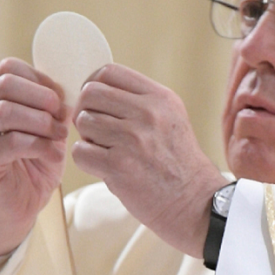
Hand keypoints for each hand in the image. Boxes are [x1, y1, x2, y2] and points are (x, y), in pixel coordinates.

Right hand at [0, 58, 69, 256]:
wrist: (18, 208)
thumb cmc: (35, 166)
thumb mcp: (50, 131)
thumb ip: (55, 109)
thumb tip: (71, 90)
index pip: (9, 68)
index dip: (40, 79)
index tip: (61, 100)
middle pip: (6, 84)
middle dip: (42, 98)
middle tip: (62, 118)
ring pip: (5, 111)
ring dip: (42, 122)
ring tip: (60, 137)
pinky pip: (9, 143)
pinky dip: (39, 146)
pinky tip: (54, 156)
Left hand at [72, 64, 228, 256]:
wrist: (194, 202)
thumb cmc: (177, 162)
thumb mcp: (170, 118)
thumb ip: (139, 101)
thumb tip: (95, 89)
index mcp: (160, 97)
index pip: (109, 72)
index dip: (93, 85)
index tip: (96, 103)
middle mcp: (147, 113)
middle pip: (90, 93)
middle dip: (86, 110)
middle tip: (96, 129)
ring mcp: (132, 139)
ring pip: (83, 122)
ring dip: (87, 138)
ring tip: (106, 150)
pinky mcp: (118, 166)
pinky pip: (80, 151)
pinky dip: (87, 160)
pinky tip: (104, 167)